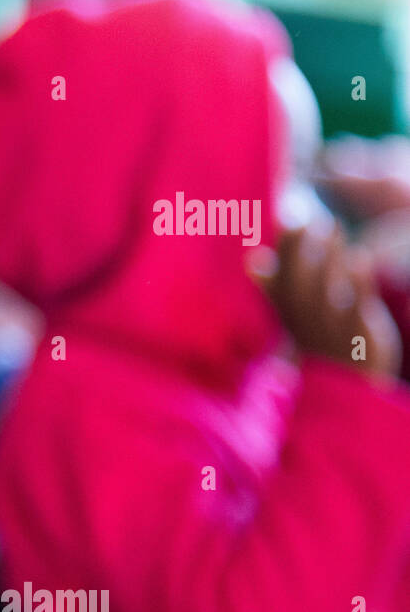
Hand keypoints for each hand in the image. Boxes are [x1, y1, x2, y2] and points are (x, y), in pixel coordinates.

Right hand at [248, 221, 401, 379]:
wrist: (348, 391)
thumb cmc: (321, 346)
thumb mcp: (295, 322)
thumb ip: (276, 291)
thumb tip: (252, 260)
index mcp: (284, 321)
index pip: (275, 282)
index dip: (279, 254)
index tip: (286, 222)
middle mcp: (302, 326)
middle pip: (297, 285)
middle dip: (302, 251)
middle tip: (312, 220)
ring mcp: (330, 332)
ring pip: (325, 292)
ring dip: (328, 258)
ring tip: (333, 229)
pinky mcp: (360, 338)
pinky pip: (358, 308)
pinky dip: (359, 283)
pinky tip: (360, 258)